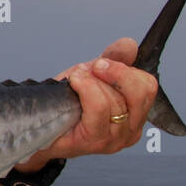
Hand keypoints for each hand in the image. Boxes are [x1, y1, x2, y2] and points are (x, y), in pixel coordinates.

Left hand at [18, 37, 156, 170]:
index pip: (148, 87)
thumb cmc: (66, 104)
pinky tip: (74, 84)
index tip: (103, 63)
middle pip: (140, 93)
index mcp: (135, 114)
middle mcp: (130, 131)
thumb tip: (129, 45)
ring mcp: (114, 139)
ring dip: (92, 82)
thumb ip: (113, 59)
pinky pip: (99, 108)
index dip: (125, 70)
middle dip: (115, 72)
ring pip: (115, 100)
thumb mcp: (92, 75)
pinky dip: (86, 89)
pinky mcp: (95, 141)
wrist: (38, 125)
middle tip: (95, 67)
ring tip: (77, 79)